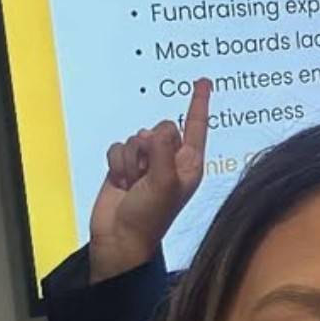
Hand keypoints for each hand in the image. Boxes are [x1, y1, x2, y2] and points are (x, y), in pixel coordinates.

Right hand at [87, 79, 211, 282]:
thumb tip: (154, 131)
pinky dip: (116, 163)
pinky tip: (120, 182)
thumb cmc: (149, 217)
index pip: (196, 126)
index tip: (203, 81)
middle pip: (160, 128)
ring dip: (130, 160)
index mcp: (189, 164)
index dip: (198, 103)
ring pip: (135, 137)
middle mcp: (170, 160)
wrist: (119, 239)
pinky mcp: (124, 166)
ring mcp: (147, 163)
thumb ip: (162, 151)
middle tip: (145, 174)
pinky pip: (118, 147)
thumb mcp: (163, 182)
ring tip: (132, 183)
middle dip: (148, 147)